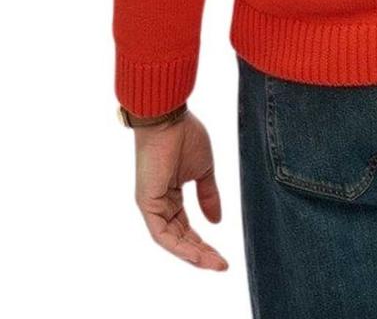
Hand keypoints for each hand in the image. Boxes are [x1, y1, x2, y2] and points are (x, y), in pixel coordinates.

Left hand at [133, 109, 227, 270]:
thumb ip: (208, 195)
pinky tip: (197, 254)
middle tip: (222, 264)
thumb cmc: (184, 135)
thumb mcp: (204, 170)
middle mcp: (159, 204)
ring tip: (214, 263)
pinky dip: (179, 246)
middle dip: (201, 253)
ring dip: (193, 254)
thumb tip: (216, 221)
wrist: (169, 117)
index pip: (187, 227)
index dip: (204, 243)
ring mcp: (152, 205)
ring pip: (172, 241)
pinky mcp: (147, 203)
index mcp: (171, 196)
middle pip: (180, 238)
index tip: (223, 256)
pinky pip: (162, 234)